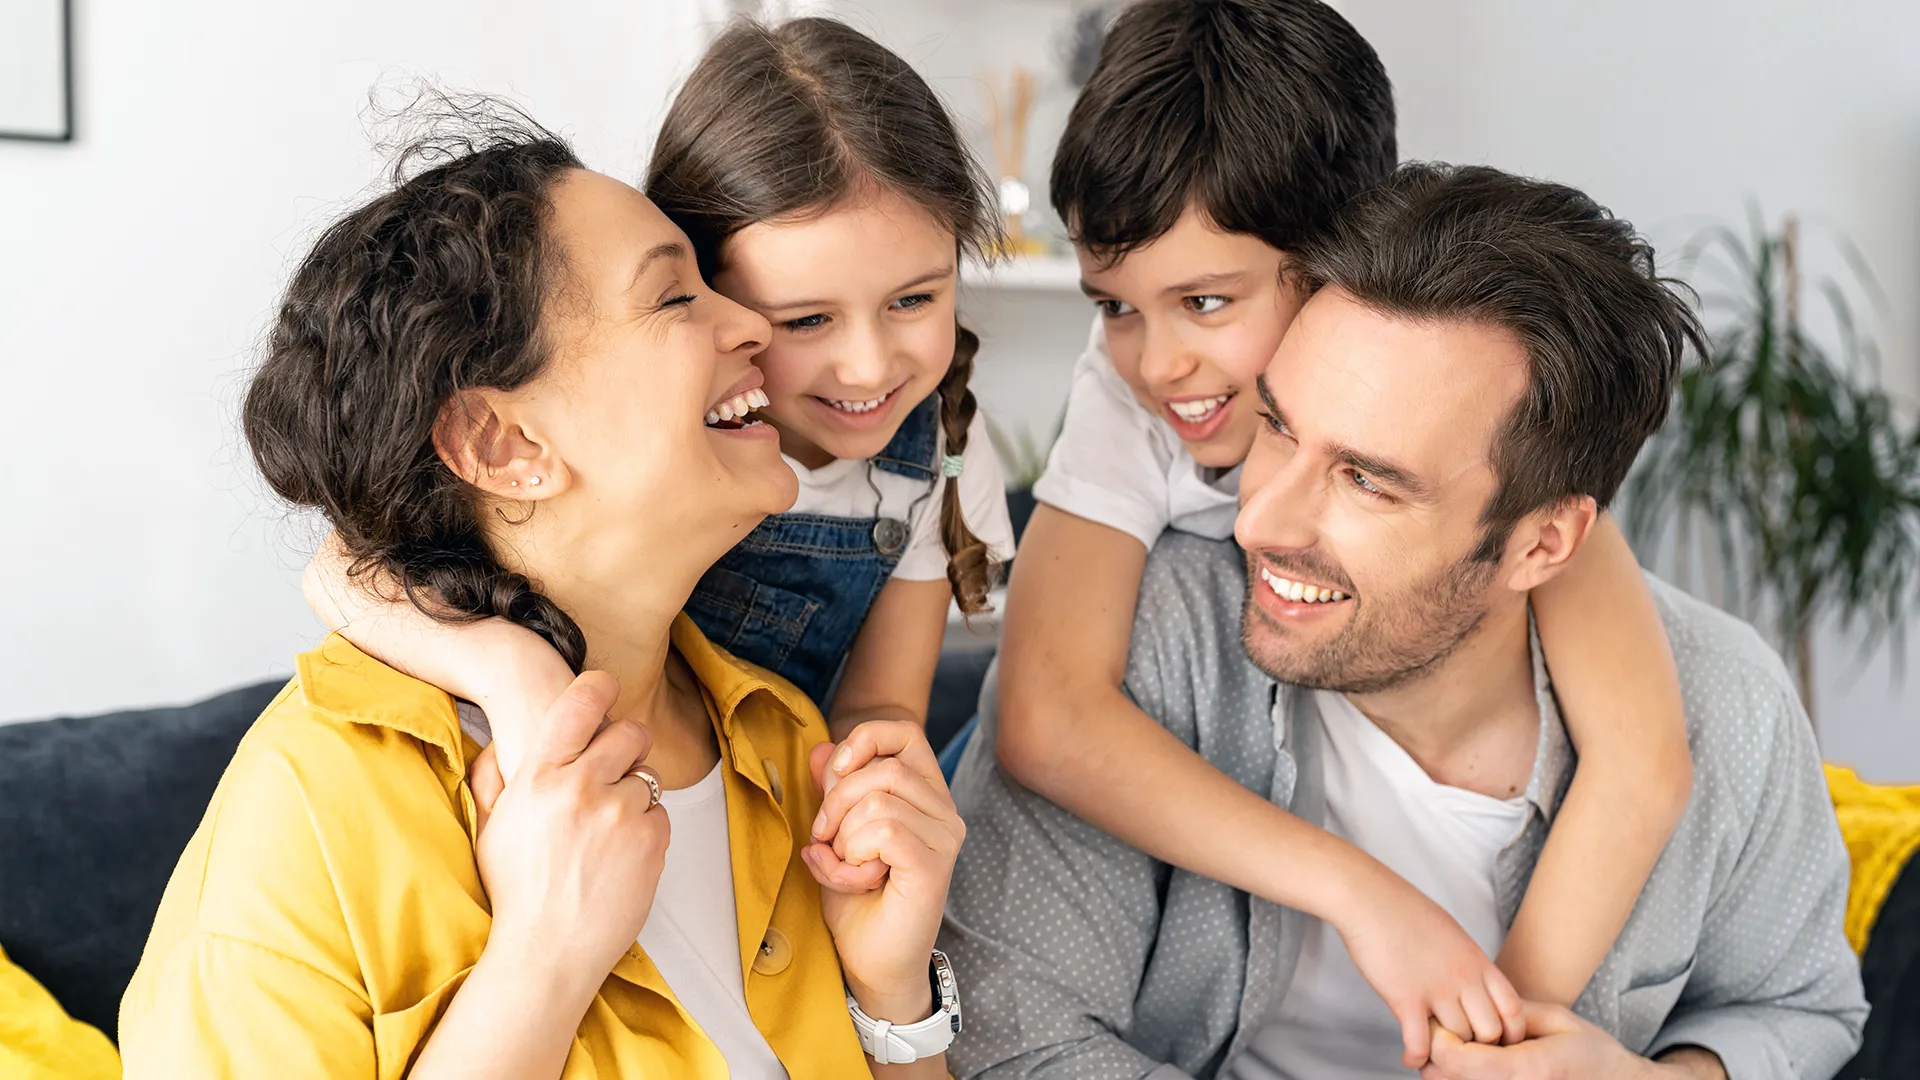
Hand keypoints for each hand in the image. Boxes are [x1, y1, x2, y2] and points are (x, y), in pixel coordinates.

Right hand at [473, 671, 667, 985]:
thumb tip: (499, 745)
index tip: (607, 687)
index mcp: (540, 776)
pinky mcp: (650, 840)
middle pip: (630, 733)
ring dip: (633, 799)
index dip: (599, 687)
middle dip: (628, 747)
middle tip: (615, 772)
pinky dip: (647, 831)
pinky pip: (661, 815)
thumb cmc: (517, 892)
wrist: (546, 951)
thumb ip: (494, 781)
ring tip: (606, 836)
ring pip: (647, 780)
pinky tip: (621, 857)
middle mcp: (582, 787)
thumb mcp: (491, 828)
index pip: (580, 704)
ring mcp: (620, 813)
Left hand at [805, 720, 965, 1021]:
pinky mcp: (933, 865)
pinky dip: (852, 854)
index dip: (865, 739)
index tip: (834, 772)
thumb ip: (831, 791)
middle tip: (824, 840)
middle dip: (836, 801)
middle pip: (883, 768)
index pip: (905, 733)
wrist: (872, 964)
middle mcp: (945, 812)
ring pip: (878, 800)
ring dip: (842, 837)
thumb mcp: (834, 835)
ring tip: (844, 867)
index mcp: (927, 796)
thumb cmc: (858, 903)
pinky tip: (858, 879)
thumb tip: (819, 748)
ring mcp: (944, 839)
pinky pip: (883, 831)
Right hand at [1336, 872, 1524, 1067]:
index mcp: (1476, 960)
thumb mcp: (1451, 933)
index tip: (1493, 1039)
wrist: (1369, 899)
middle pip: (1490, 1031)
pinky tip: (1410, 1057)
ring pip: (1458, 1040)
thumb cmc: (1404, 910)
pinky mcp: (1405, 998)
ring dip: (1445, 1052)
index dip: (1509, 1031)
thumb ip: (1467, 962)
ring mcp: (1436, 989)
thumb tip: (1473, 982)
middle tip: (1461, 1049)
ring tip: (1434, 1053)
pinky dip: (1416, 1057)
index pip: (1513, 1008)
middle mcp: (1463, 977)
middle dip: (1477, 1045)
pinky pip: (1420, 1043)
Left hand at [1421, 1002, 1668, 1079]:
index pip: (1458, 1059)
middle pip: (1443, 1079)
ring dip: (1444, 1070)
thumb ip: (1512, 1013)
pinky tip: (1473, 1067)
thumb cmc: (1591, 1052)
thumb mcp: (1557, 1020)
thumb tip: (1468, 1005)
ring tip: (1460, 1050)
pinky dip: (1459, 1079)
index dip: (1438, 1039)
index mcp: (1527, 1070)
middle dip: (1435, 1054)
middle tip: (1445, 1032)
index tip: (1441, 1021)